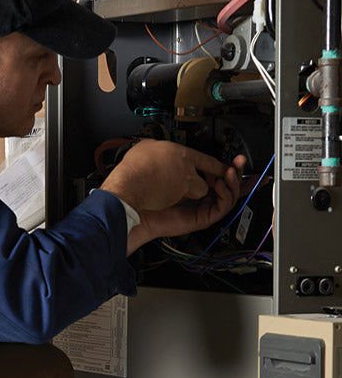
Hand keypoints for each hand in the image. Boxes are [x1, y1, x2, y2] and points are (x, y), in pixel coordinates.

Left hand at [100, 140, 244, 255]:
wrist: (135, 204)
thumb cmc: (145, 185)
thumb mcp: (175, 169)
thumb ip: (195, 169)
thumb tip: (210, 168)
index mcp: (187, 180)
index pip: (214, 172)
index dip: (229, 166)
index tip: (240, 159)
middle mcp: (194, 194)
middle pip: (225, 185)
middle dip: (237, 172)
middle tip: (241, 163)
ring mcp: (198, 206)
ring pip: (226, 195)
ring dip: (233, 182)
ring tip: (231, 173)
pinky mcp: (200, 218)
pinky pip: (221, 207)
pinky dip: (226, 194)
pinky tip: (223, 185)